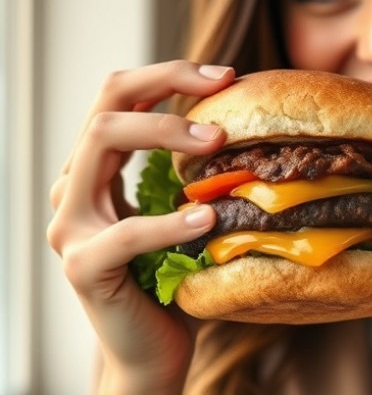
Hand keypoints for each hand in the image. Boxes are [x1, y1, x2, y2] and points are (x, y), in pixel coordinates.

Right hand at [46, 60, 233, 391]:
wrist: (153, 350)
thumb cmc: (177, 276)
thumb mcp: (184, 210)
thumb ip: (190, 172)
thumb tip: (249, 122)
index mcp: (96, 170)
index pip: (118, 96)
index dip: (169, 73)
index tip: (227, 74)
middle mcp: (73, 188)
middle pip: (105, 105)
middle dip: (167, 84)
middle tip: (224, 87)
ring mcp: (69, 225)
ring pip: (101, 143)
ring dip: (166, 132)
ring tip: (219, 143)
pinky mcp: (83, 265)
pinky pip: (125, 231)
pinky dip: (171, 220)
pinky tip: (208, 217)